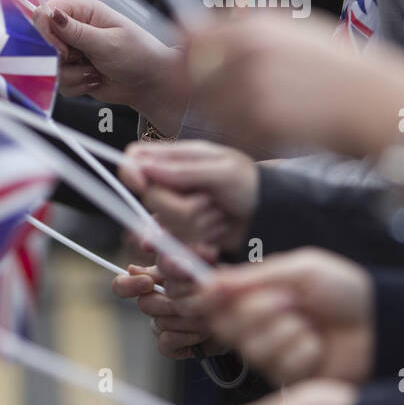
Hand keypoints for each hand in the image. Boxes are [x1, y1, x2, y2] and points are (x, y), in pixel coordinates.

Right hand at [34, 0, 189, 133]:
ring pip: (49, 65)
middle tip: (79, 59)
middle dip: (58, 57)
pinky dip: (76, 84)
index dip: (46, 30)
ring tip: (94, 71)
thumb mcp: (108, 42)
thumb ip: (76, 31)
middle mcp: (76, 28)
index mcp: (85, 11)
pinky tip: (95, 79)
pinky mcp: (73, 71)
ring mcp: (73, 51)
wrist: (150, 84)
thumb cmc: (139, 55)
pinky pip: (59, 81)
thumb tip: (51, 14)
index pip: (47, 12)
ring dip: (72, 74)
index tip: (59, 48)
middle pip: (42, 40)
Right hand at [111, 264, 225, 358]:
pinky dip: (188, 336)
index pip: (123, 284)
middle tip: (194, 299)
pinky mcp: (169, 346)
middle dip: (172, 302)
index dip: (131, 284)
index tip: (149, 282)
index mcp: (155, 280)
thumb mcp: (201, 264)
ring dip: (188, 318)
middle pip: (145, 304)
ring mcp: (159, 325)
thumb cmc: (217, 285)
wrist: (235, 314)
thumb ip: (177, 254)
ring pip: (160, 322)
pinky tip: (203, 333)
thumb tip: (150, 244)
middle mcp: (153, 302)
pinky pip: (167, 341)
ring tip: (209, 313)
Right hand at [120, 140, 258, 258]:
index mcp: (178, 158)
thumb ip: (183, 171)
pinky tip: (216, 236)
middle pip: (148, 199)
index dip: (131, 172)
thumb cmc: (253, 186)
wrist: (271, 219)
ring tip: (220, 216)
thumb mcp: (223, 172)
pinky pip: (174, 247)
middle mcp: (172, 184)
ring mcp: (176, 211)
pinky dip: (199, 245)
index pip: (136, 158)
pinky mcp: (183, 236)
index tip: (142, 184)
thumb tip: (142, 167)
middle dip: (181, 208)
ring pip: (162, 227)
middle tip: (211, 202)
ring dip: (196, 227)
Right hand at [183, 248, 374, 384]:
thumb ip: (254, 277)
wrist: (380, 323)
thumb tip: (211, 281)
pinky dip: (304, 351)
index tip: (213, 292)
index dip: (211, 299)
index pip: (218, 302)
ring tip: (312, 325)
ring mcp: (275, 354)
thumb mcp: (300, 271)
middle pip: (229, 326)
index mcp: (260, 296)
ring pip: (254, 348)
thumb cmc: (345, 291)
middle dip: (260, 310)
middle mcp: (262, 326)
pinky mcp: (291, 377)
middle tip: (290, 301)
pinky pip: (281, 366)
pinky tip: (320, 346)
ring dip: (288, 331)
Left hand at [185, 11, 403, 157]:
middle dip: (194, 88)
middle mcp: (248, 54)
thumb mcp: (298, 30)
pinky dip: (246, 135)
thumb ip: (255, 22)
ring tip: (259, 113)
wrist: (375, 103)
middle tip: (219, 98)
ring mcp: (252, 89)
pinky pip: (234, 132)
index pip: (189, 35)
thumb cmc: (340, 69)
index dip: (183, 52)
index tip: (186, 63)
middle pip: (189, 74)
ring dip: (223, 114)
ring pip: (208, 108)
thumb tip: (223, 7)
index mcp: (254, 27)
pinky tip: (274, 128)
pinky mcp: (263, 123)